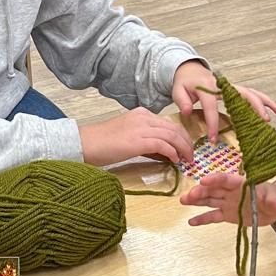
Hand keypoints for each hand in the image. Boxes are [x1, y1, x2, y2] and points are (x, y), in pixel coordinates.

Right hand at [79, 107, 193, 166]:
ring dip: (183, 149)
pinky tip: (175, 160)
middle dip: (186, 143)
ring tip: (187, 160)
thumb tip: (163, 151)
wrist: (84, 143)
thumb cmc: (102, 143)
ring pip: (172, 135)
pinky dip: (172, 152)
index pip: (169, 123)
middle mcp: (143, 117)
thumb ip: (144, 139)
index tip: (186, 148)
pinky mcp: (137, 140)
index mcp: (141, 114)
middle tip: (191, 156)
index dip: (181, 136)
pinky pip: (163, 144)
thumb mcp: (127, 135)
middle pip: (174, 128)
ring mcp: (140, 128)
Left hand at [171, 61, 275, 145]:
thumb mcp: (178, 91)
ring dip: (264, 104)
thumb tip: (188, 111)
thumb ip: (182, 101)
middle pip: (241, 95)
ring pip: (251, 93)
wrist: (189, 69)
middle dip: (252, 108)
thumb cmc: (185, 83)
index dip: (213, 123)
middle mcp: (223, 86)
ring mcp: (231, 87)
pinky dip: (265, 101)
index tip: (214, 139)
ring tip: (275, 116)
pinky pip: (252, 94)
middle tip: (261, 122)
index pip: (211, 107)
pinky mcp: (236, 90)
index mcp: (207, 87)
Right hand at [182, 172, 275, 226]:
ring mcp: (227, 203)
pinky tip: (191, 222)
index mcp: (241, 184)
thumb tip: (274, 203)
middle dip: (201, 191)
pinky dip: (202, 219)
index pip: (227, 180)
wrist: (274, 207)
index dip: (215, 179)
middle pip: (214, 190)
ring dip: (196, 200)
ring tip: (183, 200)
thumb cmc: (275, 197)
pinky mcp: (227, 214)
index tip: (204, 180)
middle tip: (189, 195)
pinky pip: (213, 216)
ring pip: (209, 200)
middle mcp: (231, 192)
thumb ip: (273, 200)